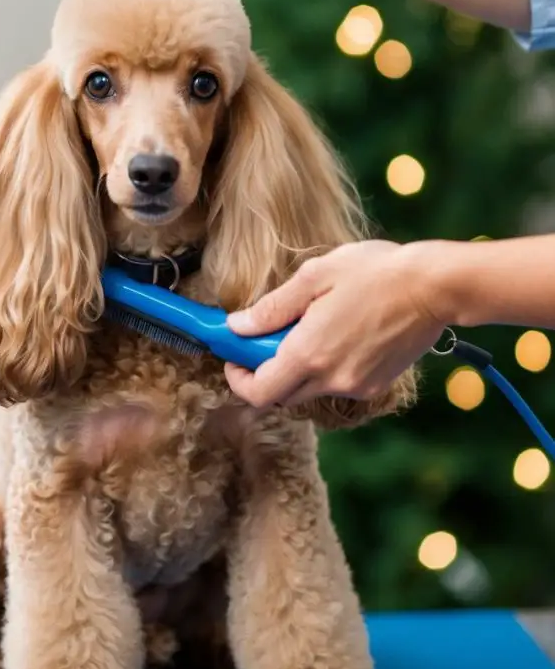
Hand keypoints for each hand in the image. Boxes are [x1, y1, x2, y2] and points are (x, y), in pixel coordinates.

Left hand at [224, 241, 444, 407]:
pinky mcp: (376, 384)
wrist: (434, 287)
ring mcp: (356, 386)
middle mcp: (331, 379)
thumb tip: (238, 326)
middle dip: (266, 373)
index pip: (259, 392)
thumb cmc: (374, 272)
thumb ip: (273, 307)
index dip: (238, 381)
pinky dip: (327, 369)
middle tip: (265, 340)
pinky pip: (338, 385)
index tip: (233, 359)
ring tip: (310, 329)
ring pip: (310, 390)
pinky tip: (340, 335)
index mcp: (309, 353)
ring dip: (298, 370)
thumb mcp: (314, 277)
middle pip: (281, 395)